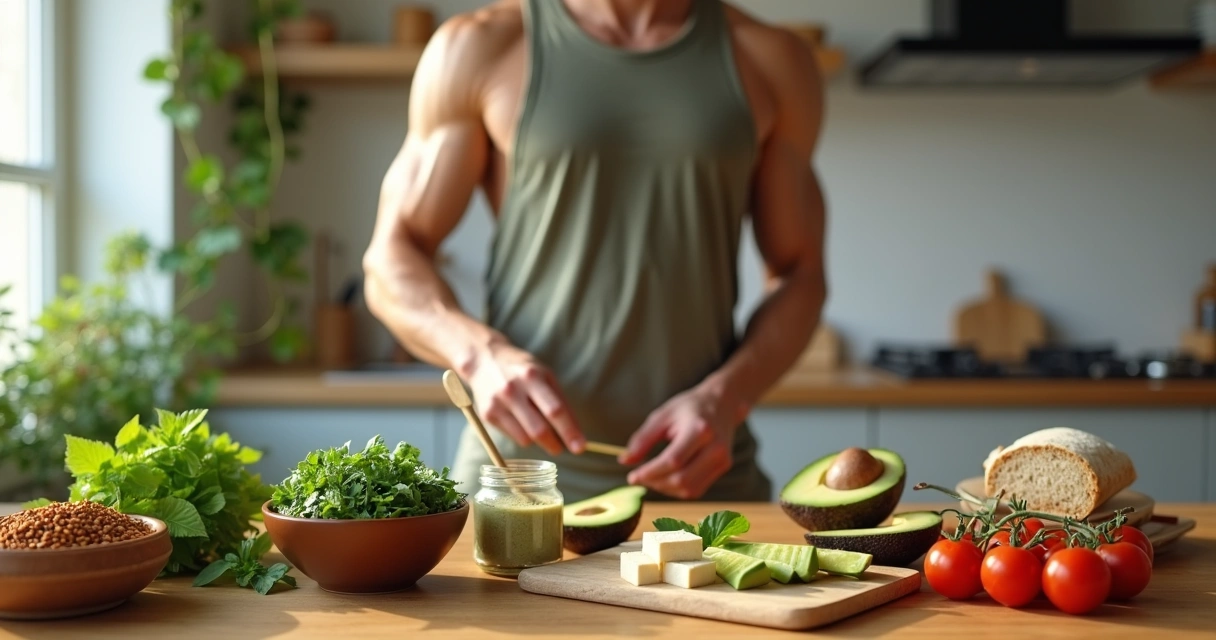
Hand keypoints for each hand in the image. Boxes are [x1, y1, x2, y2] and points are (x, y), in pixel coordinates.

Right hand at [463, 339, 584, 455]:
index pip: (555, 410)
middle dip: (555, 444)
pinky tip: (523, 424)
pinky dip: (524, 436)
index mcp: (532, 377)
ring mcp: (498, 403)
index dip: (569, 431)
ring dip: (540, 441)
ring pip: (526, 438)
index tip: (580, 447)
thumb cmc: (521, 370)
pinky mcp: (487, 415)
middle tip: (563, 449)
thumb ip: (560, 400)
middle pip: (539, 429)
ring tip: (542, 431)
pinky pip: (513, 437)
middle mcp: (513, 390)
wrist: (483, 360)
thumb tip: (575, 431)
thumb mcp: (544, 375)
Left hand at [620, 384, 747, 498]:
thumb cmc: (688, 407)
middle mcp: (716, 448)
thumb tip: (624, 461)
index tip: (632, 476)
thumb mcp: (662, 416)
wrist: (722, 403)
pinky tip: (666, 478)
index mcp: (700, 429)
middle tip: (639, 478)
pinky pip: (696, 489)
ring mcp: (722, 460)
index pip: (673, 461)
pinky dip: (677, 489)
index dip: (650, 472)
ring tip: (651, 477)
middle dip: (655, 483)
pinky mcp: (723, 468)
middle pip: (682, 479)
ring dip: (665, 489)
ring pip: (689, 489)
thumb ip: (643, 439)